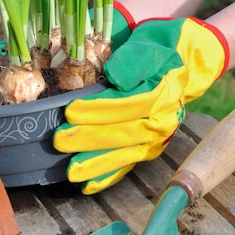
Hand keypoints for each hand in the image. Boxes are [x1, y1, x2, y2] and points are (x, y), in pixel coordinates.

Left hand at [53, 17, 228, 193]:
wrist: (175, 68)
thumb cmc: (152, 55)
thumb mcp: (146, 48)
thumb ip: (133, 61)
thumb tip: (116, 78)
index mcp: (163, 93)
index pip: (127, 104)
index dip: (98, 109)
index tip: (71, 111)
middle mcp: (162, 121)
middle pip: (123, 132)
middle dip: (89, 138)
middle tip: (60, 140)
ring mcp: (155, 140)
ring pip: (124, 153)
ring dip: (96, 163)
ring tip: (71, 170)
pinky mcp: (147, 150)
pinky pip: (128, 166)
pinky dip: (108, 176)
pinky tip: (88, 186)